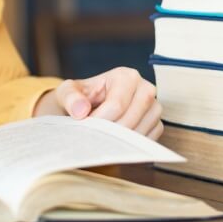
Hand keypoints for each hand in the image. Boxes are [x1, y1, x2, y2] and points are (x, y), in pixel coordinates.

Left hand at [32, 68, 163, 139]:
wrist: (86, 108)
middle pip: (131, 119)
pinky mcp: (156, 124)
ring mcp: (153, 107)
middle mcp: (145, 89)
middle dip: (109, 132)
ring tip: (102, 139)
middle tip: (93, 136)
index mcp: (126, 76)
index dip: (99, 120)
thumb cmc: (79, 98)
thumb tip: (80, 110)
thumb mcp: (67, 92)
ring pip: (141, 131)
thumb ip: (70, 98)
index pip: (117, 105)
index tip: (85, 126)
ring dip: (119, 141)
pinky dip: (130, 145)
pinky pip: (147, 140)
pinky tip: (114, 142)